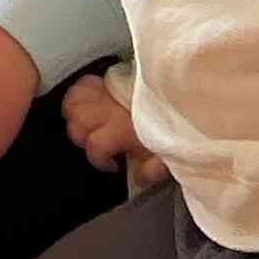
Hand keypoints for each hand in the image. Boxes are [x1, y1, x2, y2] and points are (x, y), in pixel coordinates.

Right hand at [58, 68, 168, 190]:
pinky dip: (82, 93)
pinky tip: (90, 103)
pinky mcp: (110, 79)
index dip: (99, 160)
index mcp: (122, 129)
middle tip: (97, 142)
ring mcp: (108, 91)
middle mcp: (110, 109)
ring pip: (74, 100)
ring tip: (88, 123)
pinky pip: (84, 83)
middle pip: (77, 122)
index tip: (112, 165)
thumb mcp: (167, 155)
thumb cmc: (173, 127)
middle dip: (81, 137)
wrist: (184, 98)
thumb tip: (137, 179)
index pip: (94, 146)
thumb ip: (150, 171)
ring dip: (76, 113)